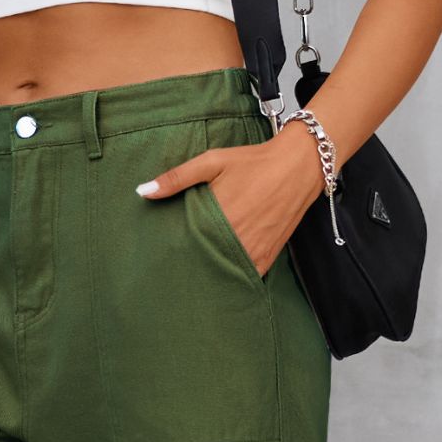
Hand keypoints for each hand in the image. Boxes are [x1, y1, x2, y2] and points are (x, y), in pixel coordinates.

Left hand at [135, 122, 325, 276]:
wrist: (299, 166)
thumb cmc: (253, 162)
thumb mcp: (212, 162)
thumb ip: (176, 178)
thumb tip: (142, 191)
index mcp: (218, 218)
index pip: (186, 247)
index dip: (173, 254)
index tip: (160, 259)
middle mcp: (235, 239)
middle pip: (202, 264)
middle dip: (189, 267)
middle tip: (171, 274)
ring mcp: (252, 252)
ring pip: (222, 274)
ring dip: (209, 275)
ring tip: (193, 280)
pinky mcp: (266, 258)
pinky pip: (244, 277)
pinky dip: (232, 278)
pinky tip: (220, 276)